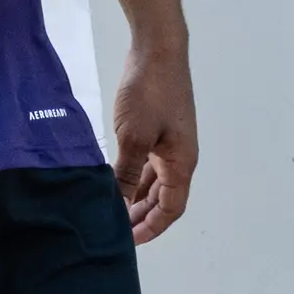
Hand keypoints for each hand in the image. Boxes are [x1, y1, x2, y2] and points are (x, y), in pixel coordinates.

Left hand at [111, 48, 197, 242]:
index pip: (171, 209)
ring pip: (154, 181)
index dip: (152, 227)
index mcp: (182, 164)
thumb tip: (117, 203)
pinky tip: (112, 181)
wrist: (157, 51)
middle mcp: (180, 157)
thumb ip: (125, 172)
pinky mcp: (157, 130)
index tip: (130, 242)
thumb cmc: (149, 93)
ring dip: (135, 198)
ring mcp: (170, 143)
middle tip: (114, 231)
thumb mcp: (133, 136)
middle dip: (141, 216)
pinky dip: (132, 176)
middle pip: (163, 198)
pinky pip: (147, 163)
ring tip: (111, 211)